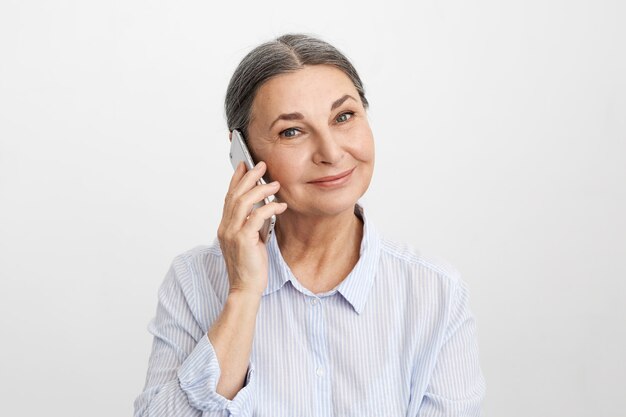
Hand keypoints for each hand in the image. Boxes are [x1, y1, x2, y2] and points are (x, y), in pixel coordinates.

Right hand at [217, 161, 287, 297]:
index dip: (236, 179)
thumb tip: (266, 207)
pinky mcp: (243, 240)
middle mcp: (225, 227)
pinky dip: (270, 208)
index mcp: (225, 226)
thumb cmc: (250, 266)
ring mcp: (232, 233)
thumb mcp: (251, 240)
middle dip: (249, 177)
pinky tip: (280, 206)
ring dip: (261, 189)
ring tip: (275, 184)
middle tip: (261, 165)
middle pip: (235, 194)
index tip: (244, 165)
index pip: (229, 197)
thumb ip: (254, 224)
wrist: (245, 288)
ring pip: (244, 202)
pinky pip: (257, 217)